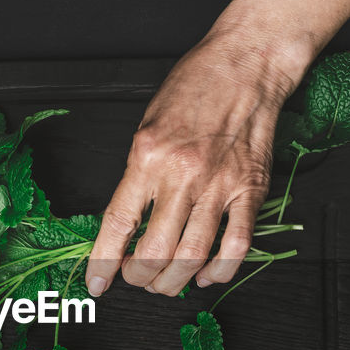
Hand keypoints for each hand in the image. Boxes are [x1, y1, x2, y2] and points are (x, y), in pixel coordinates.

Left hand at [85, 34, 295, 297]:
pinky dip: (219, 270)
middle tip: (136, 279)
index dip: (104, 262)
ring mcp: (220, 185)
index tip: (97, 284)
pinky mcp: (251, 190)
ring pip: (193, 256)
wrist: (245, 65)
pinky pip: (237, 245)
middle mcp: (183, 174)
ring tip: (165, 283)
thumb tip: (126, 223)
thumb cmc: (195, 87)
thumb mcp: (147, 125)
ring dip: (174, 280)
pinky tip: (206, 274)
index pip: (118, 222)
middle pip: (156, 250)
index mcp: (148, 156)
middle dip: (140, 277)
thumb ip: (137, 175)